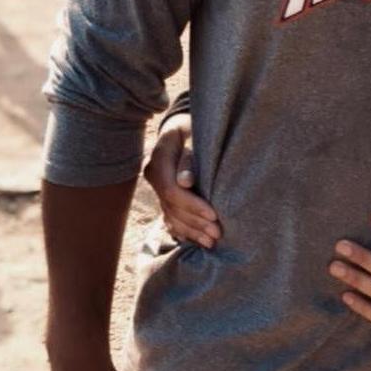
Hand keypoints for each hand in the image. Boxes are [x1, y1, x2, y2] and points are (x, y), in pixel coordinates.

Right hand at [142, 116, 221, 248]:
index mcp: (159, 159)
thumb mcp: (194, 134)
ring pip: (171, 215)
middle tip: (217, 233)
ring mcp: (157, 187)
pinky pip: (170, 217)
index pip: (172, 190)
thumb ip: (190, 156)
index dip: (192, 205)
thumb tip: (186, 181)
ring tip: (211, 241)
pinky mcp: (164, 195)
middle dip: (195, 222)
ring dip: (191, 230)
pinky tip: (196, 240)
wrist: (183, 128)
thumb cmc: (194, 128)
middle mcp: (154, 175)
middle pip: (172, 206)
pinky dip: (183, 230)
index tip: (213, 214)